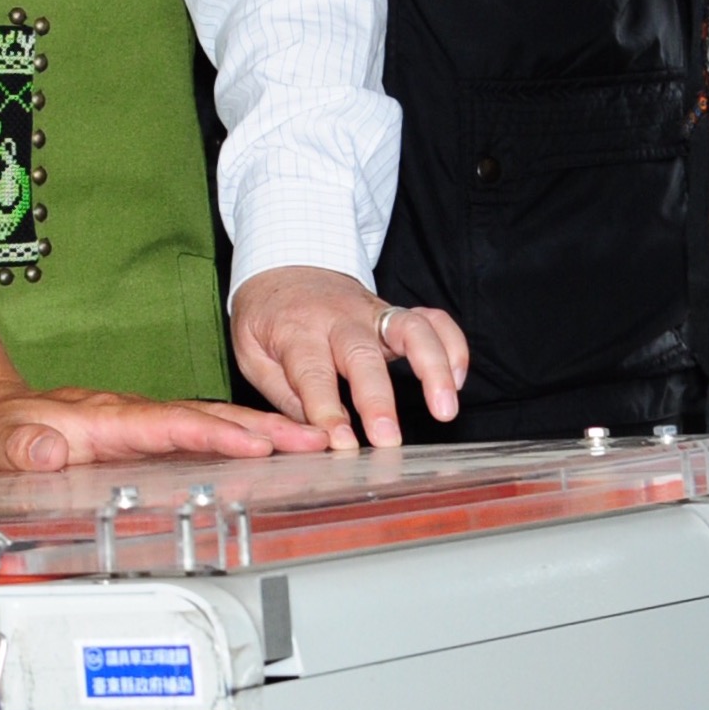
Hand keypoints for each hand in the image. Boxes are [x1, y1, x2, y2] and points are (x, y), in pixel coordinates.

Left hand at [0, 382, 332, 474]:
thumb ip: (20, 447)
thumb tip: (48, 448)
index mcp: (101, 419)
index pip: (165, 425)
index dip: (211, 434)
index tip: (254, 443)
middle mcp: (128, 417)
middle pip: (203, 418)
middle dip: (261, 427)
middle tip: (316, 437)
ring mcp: (139, 426)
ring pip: (207, 424)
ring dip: (260, 432)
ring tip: (312, 442)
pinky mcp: (143, 438)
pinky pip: (197, 436)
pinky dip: (237, 441)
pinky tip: (270, 453)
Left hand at [228, 265, 468, 450]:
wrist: (282, 265)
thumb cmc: (267, 317)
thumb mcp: (250, 351)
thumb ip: (282, 393)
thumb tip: (315, 435)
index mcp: (296, 330)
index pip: (313, 373)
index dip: (327, 410)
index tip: (341, 444)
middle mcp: (339, 319)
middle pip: (362, 355)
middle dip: (377, 399)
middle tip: (388, 439)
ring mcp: (372, 312)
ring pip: (411, 329)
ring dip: (434, 368)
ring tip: (446, 410)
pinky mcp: (395, 312)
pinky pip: (433, 320)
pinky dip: (452, 346)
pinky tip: (457, 381)